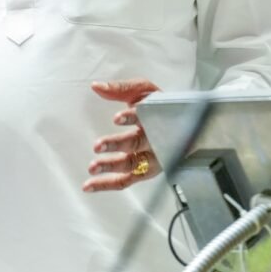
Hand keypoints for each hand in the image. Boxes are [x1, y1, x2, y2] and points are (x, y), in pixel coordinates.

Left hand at [83, 78, 160, 192]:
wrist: (181, 126)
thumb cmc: (159, 107)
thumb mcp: (143, 91)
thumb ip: (120, 88)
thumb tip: (96, 86)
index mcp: (157, 117)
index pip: (146, 117)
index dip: (132, 118)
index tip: (117, 118)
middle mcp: (156, 140)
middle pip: (138, 143)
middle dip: (117, 144)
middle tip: (98, 145)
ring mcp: (151, 159)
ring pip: (132, 165)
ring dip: (111, 167)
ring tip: (92, 167)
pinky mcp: (143, 172)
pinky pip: (125, 181)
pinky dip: (107, 184)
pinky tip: (89, 185)